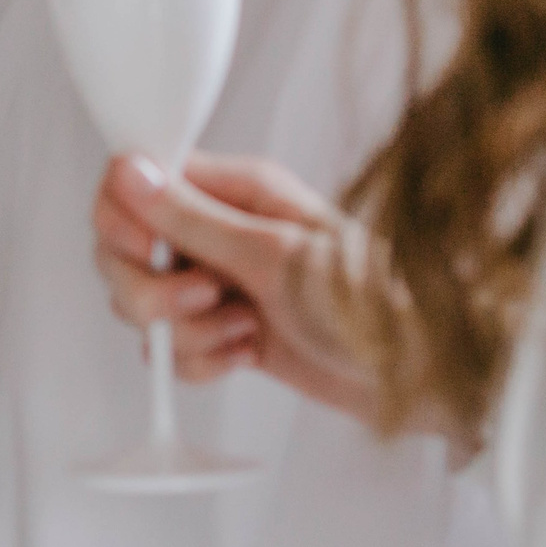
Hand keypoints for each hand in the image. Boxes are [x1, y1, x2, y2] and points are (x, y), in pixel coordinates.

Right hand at [92, 151, 392, 429]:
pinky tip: (246, 355)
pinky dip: (201, 361)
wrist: (421, 375)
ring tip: (240, 329)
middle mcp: (220, 230)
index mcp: (233, 189)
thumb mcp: (274, 254)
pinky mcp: (226, 332)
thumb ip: (191, 217)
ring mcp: (220, 283)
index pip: (137, 180)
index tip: (149, 250)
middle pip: (127, 249)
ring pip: (146, 305)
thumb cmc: (374, 301)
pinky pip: (174, 349)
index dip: (125, 218)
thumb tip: (128, 171)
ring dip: (184, 331)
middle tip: (205, 297)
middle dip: (152, 288)